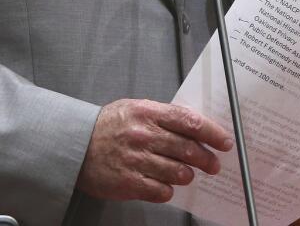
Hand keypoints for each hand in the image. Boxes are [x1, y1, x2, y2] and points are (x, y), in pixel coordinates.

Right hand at [76, 99, 232, 203]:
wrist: (75, 145)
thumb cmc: (108, 126)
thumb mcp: (135, 108)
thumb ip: (162, 116)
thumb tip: (194, 127)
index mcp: (147, 113)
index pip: (189, 121)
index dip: (212, 133)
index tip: (224, 141)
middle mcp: (143, 135)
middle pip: (187, 149)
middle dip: (206, 159)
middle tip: (213, 164)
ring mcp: (136, 160)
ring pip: (177, 172)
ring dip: (187, 175)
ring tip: (187, 174)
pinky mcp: (128, 182)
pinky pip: (160, 191)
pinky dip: (168, 189)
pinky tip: (165, 184)